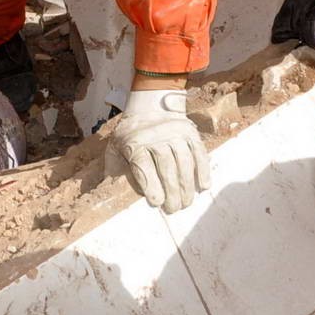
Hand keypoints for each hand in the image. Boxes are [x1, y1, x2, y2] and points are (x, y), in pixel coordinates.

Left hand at [109, 86, 209, 213]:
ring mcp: (175, 133)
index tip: (156, 202)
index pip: (143, 165)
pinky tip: (203, 187)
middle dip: (171, 191)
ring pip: (184, 162)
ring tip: (186, 203)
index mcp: (134, 142)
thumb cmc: (130, 135)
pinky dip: (203, 170)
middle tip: (173, 209)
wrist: (151, 105)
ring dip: (186, 186)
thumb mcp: (114, 148)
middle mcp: (156, 137)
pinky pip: (199, 153)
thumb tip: (111, 194)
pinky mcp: (190, 132)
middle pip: (166, 166)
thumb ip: (113, 170)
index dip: (151, 184)